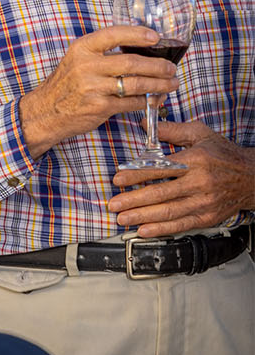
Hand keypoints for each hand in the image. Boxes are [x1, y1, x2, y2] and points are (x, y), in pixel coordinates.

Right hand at [19, 26, 177, 156]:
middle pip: (131, 62)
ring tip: (171, 84)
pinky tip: (153, 99)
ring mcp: (92, 87)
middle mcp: (86, 66)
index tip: (155, 37)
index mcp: (81, 49)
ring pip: (136, 84)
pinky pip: (131, 102)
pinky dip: (146, 101)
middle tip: (170, 68)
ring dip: (158, 85)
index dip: (137, 34)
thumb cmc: (65, 86)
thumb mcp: (76, 61)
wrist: (44, 112)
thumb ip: (101, 54)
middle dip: (157, 66)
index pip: (114, 34)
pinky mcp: (99, 107)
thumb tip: (139, 51)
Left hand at [108, 120, 254, 236]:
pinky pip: (181, 224)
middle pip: (161, 193)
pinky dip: (161, 229)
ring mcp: (204, 202)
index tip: (118, 179)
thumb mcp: (200, 134)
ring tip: (123, 218)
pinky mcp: (208, 217)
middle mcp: (200, 183)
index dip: (137, 175)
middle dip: (134, 200)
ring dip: (142, 216)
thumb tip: (144, 124)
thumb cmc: (223, 154)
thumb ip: (171, 130)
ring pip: (169, 211)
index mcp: (195, 161)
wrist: (252, 177)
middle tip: (114, 204)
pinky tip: (144, 230)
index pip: (160, 168)